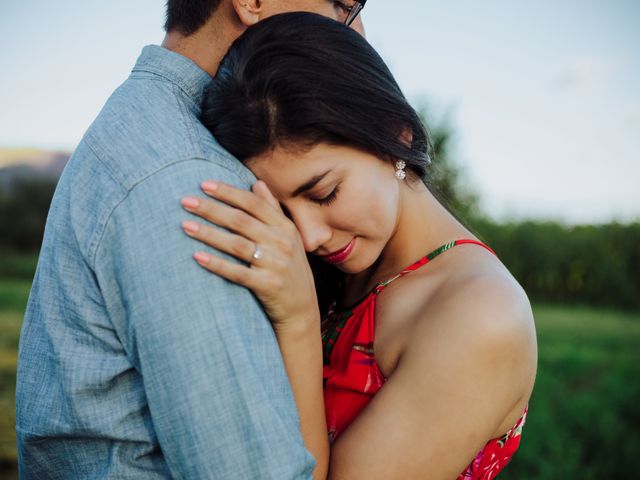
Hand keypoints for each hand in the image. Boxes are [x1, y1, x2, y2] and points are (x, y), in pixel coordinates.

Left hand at [181, 180, 319, 331]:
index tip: (204, 184)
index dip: (228, 192)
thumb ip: (272, 210)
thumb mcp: (288, 237)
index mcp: (285, 227)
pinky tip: (197, 257)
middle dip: (211, 209)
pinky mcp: (267, 285)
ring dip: (209, 234)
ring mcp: (275, 264)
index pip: (254, 203)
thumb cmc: (290, 268)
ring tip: (185, 225)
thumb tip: (257, 183)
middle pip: (241, 221)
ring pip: (236, 244)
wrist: (302, 309)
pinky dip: (217, 264)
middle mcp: (282, 243)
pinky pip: (237, 273)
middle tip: (185, 201)